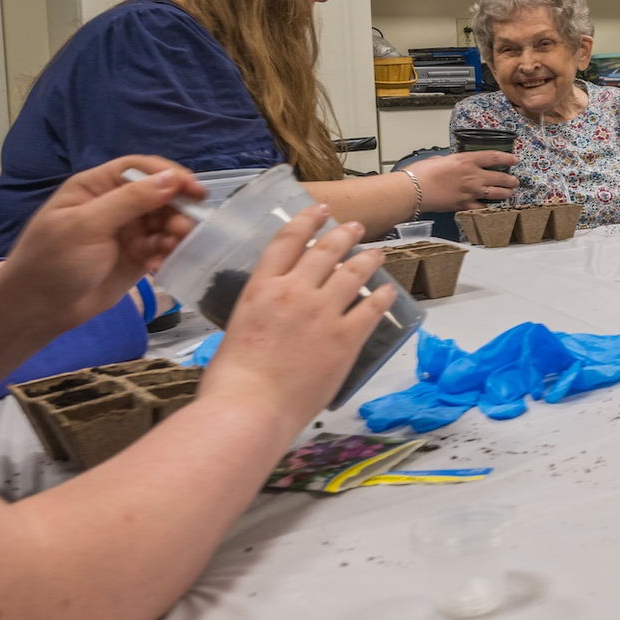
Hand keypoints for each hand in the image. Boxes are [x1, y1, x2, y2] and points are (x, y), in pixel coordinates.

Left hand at [0, 156, 202, 333]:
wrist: (39, 310)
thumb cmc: (53, 261)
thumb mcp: (87, 225)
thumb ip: (130, 200)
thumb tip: (172, 178)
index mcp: (97, 187)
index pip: (140, 168)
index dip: (169, 174)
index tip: (194, 190)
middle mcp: (116, 205)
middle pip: (160, 195)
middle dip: (177, 209)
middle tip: (187, 228)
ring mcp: (128, 231)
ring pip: (165, 222)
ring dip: (176, 232)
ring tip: (174, 247)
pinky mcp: (138, 256)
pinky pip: (163, 247)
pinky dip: (168, 253)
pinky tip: (161, 265)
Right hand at [198, 205, 393, 427]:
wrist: (249, 409)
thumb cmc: (231, 380)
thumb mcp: (237, 329)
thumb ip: (259, 315)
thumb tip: (270, 318)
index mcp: (260, 289)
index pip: (287, 241)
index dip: (306, 221)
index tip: (319, 210)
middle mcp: (294, 292)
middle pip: (325, 251)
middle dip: (343, 234)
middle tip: (355, 227)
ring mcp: (323, 313)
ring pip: (353, 273)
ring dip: (369, 258)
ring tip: (378, 252)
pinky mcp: (345, 337)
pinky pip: (371, 309)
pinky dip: (382, 297)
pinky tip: (388, 292)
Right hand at [409, 152, 519, 208]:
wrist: (413, 190)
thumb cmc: (421, 173)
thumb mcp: (439, 159)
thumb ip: (450, 161)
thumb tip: (452, 164)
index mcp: (466, 160)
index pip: (494, 157)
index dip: (507, 158)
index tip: (514, 159)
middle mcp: (473, 176)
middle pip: (500, 177)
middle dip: (511, 180)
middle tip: (515, 181)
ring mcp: (471, 192)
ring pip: (497, 193)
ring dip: (506, 193)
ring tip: (510, 193)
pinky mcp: (465, 205)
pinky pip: (483, 207)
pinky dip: (490, 207)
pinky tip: (493, 207)